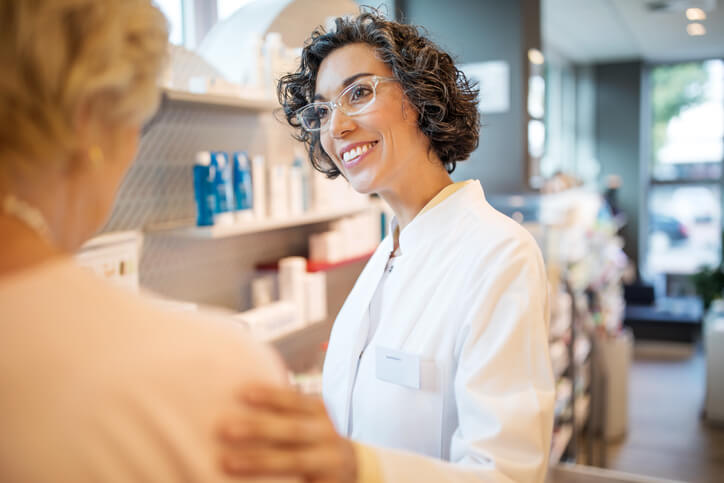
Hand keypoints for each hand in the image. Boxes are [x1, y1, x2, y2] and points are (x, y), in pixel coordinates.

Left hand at [218, 384, 357, 482]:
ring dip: (259, 462)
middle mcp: (327, 435)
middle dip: (259, 429)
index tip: (243, 393)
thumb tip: (242, 392)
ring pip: (293, 462)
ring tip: (227, 463)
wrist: (354, 468)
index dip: (271, 396)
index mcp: (320, 413)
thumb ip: (286, 410)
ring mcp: (329, 462)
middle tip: (225, 429)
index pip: (295, 401)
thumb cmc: (316, 437)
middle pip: (292, 430)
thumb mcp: (311, 418)